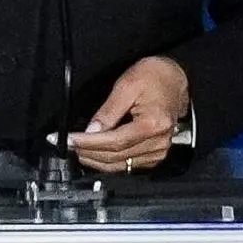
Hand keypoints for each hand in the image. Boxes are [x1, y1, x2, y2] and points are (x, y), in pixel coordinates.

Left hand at [71, 55, 195, 172]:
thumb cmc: (153, 77)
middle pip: (116, 156)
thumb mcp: (126, 86)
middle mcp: (159, 141)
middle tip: (69, 145)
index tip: (69, 140)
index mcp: (154, 123)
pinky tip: (95, 154)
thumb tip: (90, 131)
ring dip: (96, 160)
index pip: (115, 141)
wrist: (173, 79)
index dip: (89, 143)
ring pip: (120, 164)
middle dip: (88, 152)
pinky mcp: (155, 154)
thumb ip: (108, 111)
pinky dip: (109, 162)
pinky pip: (128, 165)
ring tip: (78, 150)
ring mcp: (159, 150)